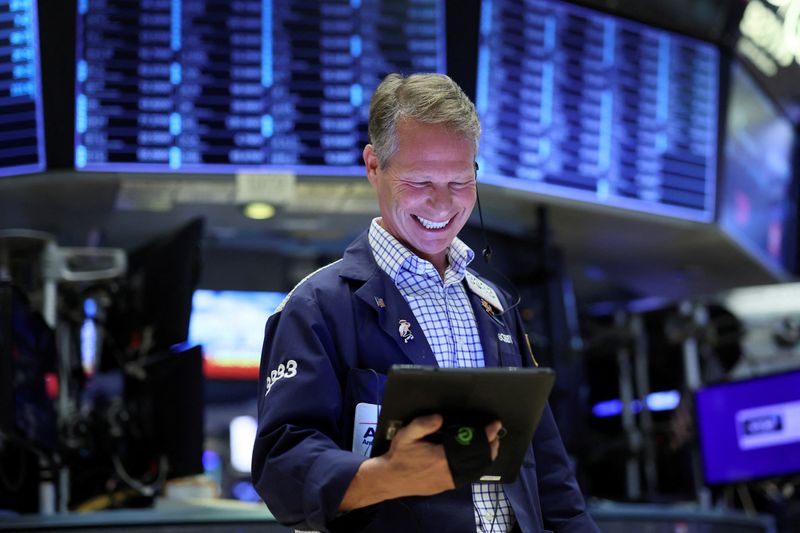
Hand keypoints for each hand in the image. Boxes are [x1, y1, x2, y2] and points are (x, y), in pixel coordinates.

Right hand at [339, 415, 503, 510]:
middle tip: (496, 433)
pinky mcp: (447, 485)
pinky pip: (468, 476)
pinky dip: (477, 466)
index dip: (486, 434)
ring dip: (486, 456)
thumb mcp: (406, 435)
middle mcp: (449, 470)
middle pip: (478, 458)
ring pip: (475, 469)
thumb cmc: (399, 455)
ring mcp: (450, 480)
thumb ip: (422, 424)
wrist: (390, 479)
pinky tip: (479, 459)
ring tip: (492, 444)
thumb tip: (440, 417)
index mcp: (442, 456)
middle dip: (491, 444)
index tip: (495, 424)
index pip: (471, 444)